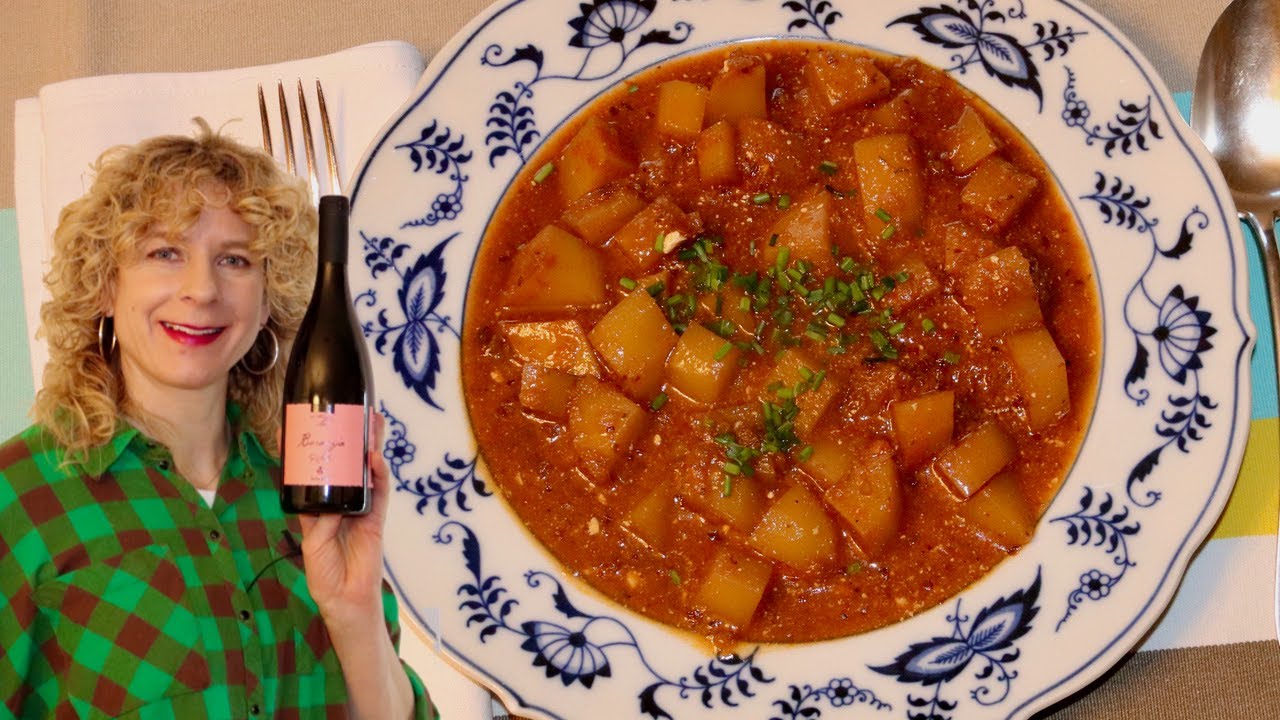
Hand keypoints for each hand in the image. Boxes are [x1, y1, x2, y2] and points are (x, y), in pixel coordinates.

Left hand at [297, 411, 390, 625]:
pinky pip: (379, 492)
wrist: (346, 600)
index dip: (315, 449)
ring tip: (371, 422)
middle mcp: (342, 502)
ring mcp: (361, 508)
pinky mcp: (376, 518)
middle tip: (353, 410)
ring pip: (366, 471)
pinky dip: (378, 475)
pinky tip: (374, 458)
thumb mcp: (313, 543)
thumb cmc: (325, 574)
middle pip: (347, 464)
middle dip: (351, 437)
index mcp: (321, 507)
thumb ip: (320, 521)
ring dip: (369, 446)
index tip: (307, 424)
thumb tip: (328, 502)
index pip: (318, 472)